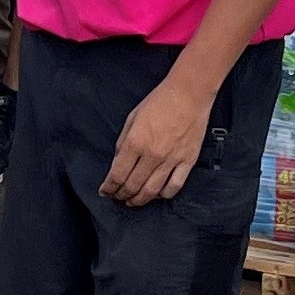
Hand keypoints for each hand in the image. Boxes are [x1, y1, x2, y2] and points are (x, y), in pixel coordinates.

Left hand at [102, 63, 215, 205]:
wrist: (189, 93)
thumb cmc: (160, 101)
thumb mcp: (132, 118)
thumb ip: (123, 141)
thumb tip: (118, 161)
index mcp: (135, 142)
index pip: (117, 174)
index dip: (109, 187)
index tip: (105, 191)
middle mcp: (152, 154)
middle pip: (132, 186)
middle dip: (121, 195)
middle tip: (117, 197)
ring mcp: (171, 160)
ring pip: (152, 191)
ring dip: (139, 200)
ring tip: (133, 201)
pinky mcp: (187, 161)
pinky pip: (174, 186)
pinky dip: (164, 194)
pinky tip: (157, 194)